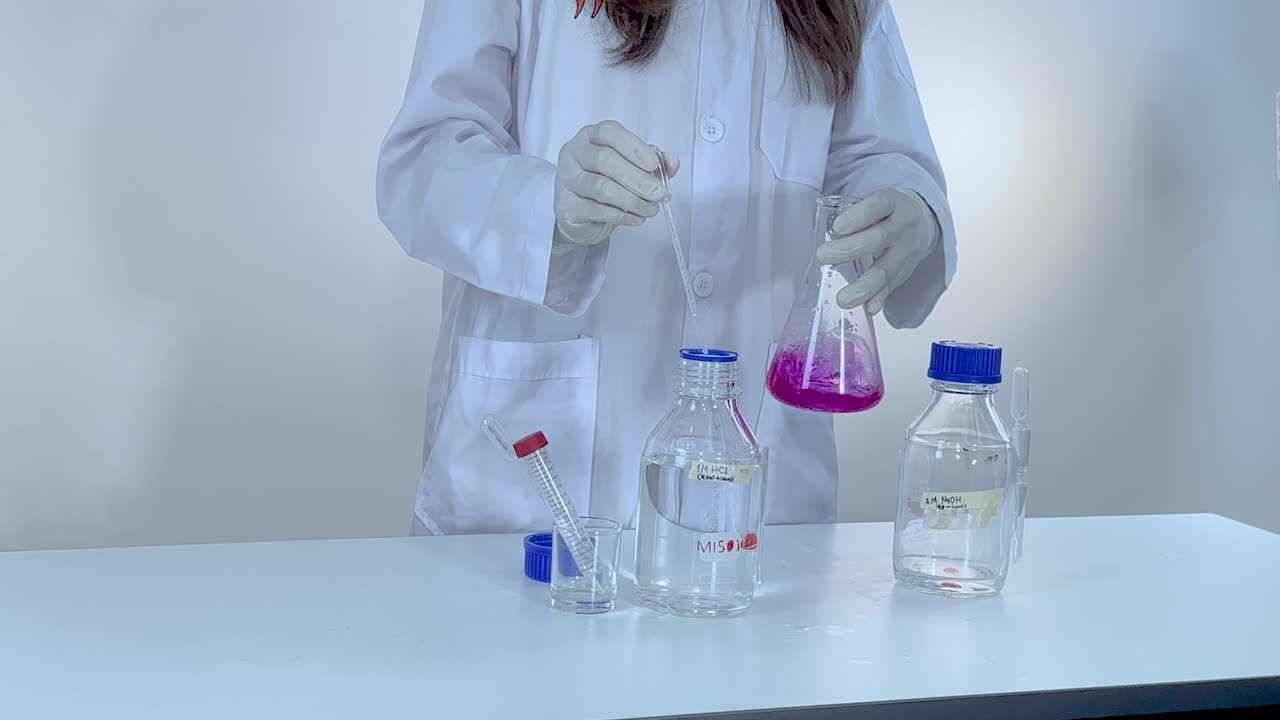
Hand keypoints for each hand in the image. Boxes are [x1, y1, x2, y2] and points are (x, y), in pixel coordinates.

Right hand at [553, 120, 678, 253]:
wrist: (580, 214)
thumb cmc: (606, 182)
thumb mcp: (633, 167)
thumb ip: (653, 162)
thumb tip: (672, 161)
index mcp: (591, 136)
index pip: (609, 133)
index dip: (634, 148)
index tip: (654, 165)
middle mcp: (574, 153)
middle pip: (605, 160)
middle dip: (637, 178)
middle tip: (658, 193)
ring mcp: (566, 179)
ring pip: (600, 187)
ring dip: (631, 200)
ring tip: (650, 209)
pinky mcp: (566, 206)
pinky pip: (595, 210)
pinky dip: (620, 216)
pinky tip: (636, 218)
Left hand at [816, 188, 940, 312]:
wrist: (921, 222)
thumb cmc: (885, 213)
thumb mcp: (875, 204)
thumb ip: (853, 215)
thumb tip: (818, 229)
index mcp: (893, 203)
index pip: (879, 204)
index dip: (859, 215)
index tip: (837, 226)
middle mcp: (902, 227)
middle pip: (879, 238)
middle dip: (850, 249)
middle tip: (822, 255)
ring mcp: (905, 251)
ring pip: (886, 269)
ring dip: (864, 286)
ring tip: (843, 298)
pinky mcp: (903, 272)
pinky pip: (892, 287)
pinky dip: (879, 298)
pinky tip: (869, 308)